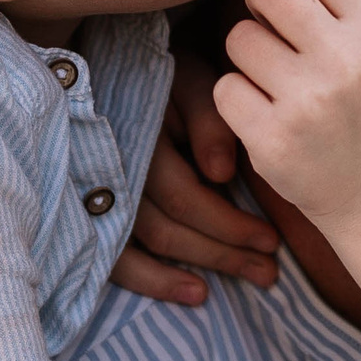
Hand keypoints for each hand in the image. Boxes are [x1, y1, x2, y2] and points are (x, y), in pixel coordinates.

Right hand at [110, 52, 279, 304]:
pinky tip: (192, 293)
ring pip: (140, 248)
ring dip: (189, 272)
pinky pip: (114, 258)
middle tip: (267, 272)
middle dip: (220, 253)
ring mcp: (95, 192)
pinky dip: (150, 280)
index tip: (272, 241)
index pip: (183, 196)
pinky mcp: (88, 211)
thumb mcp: (191, 79)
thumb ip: (209, 120)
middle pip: (164, 228)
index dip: (228, 223)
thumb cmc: (165, 73)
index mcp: (140, 137)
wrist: (110, 67)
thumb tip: (220, 174)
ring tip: (233, 290)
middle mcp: (111, 170)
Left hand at [213, 0, 360, 228]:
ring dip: (249, 56)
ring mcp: (309, 104)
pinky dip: (239, 100)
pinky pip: (225, 89)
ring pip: (239, 39)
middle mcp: (348, 61)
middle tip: (275, 29)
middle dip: (259, 3)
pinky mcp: (273, 142)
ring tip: (283, 84)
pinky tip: (272, 117)